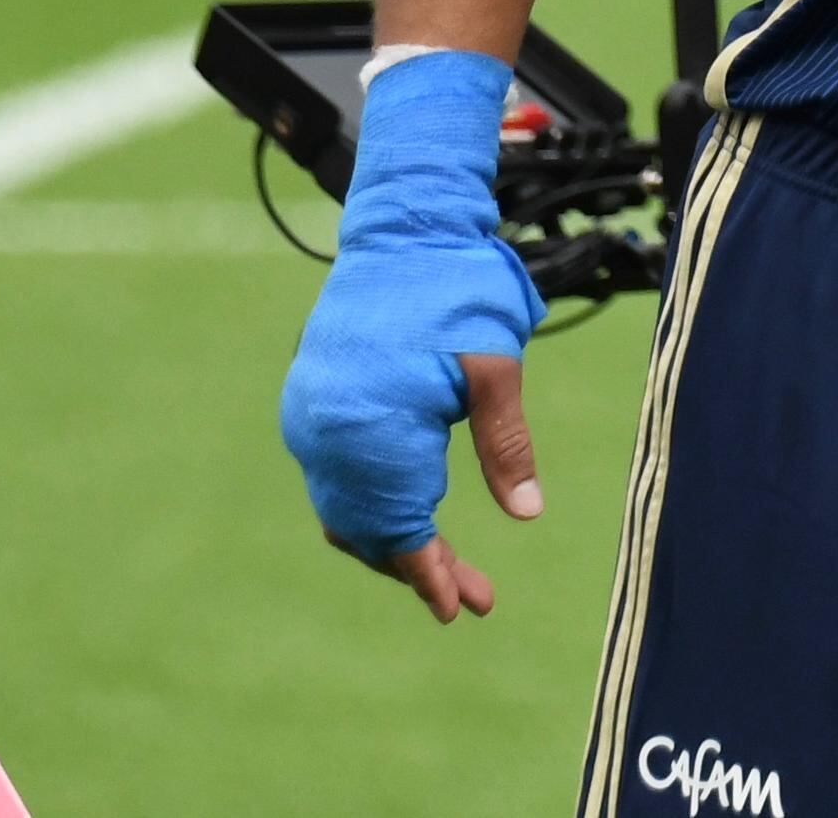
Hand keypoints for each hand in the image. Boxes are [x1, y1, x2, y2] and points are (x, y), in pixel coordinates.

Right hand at [278, 52, 546, 619]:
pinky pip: (337, 478)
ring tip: (452, 569)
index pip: (399, 524)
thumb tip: (526, 514)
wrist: (402, 229)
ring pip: (348, 507)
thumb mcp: (495, 366)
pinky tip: (414, 517)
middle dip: (420, 566)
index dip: (432, 571)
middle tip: (472, 598)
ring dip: (395, 540)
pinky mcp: (311, 404)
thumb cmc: (458, 288)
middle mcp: (326, 430)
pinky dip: (372, 505)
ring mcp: (311, 418)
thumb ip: (506, 442)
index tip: (463, 608)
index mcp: (371, 425)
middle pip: (369, 527)